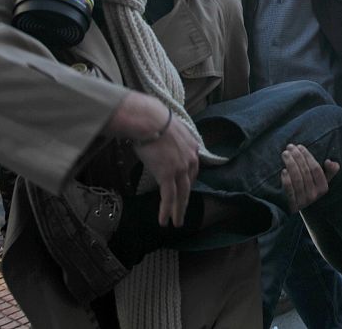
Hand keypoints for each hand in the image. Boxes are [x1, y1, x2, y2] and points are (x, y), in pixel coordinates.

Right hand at [103, 92, 198, 226]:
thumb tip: (160, 139)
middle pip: (189, 184)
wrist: (149, 119)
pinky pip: (168, 197)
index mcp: (192, 146)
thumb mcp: (169, 128)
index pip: (193, 168)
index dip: (187, 180)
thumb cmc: (153, 119)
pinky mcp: (168, 175)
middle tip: (182, 211)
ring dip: (178, 210)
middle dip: (185, 200)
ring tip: (177, 222)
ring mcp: (180, 168)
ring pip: (181, 194)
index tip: (183, 188)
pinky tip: (164, 221)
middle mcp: (190, 158)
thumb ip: (171, 138)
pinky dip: (167, 210)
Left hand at [280, 144, 339, 212]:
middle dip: (297, 157)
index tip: (300, 146)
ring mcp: (302, 201)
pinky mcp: (290, 204)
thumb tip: (330, 162)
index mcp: (323, 188)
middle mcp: (314, 195)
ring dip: (291, 164)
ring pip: (297, 179)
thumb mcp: (320, 181)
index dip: (308, 156)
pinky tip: (283, 171)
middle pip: (306, 172)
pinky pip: (289, 190)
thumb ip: (329, 171)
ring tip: (285, 154)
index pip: (316, 169)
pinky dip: (286, 180)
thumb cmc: (307, 188)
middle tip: (290, 147)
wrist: (292, 206)